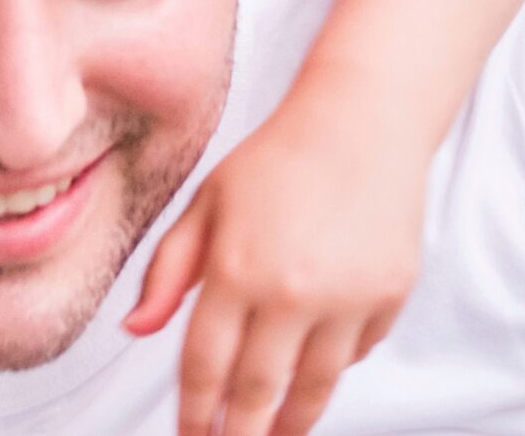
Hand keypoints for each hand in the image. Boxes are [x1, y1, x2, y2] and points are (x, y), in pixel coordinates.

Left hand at [123, 102, 423, 435]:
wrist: (363, 121)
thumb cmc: (278, 158)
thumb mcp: (207, 202)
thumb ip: (168, 269)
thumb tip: (136, 329)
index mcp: (235, 267)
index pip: (204, 366)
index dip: (195, 414)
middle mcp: (290, 292)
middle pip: (256, 392)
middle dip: (239, 435)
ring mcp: (345, 299)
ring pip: (312, 390)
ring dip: (288, 424)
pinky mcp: (388, 298)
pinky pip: (353, 355)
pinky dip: (333, 366)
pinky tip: (316, 365)